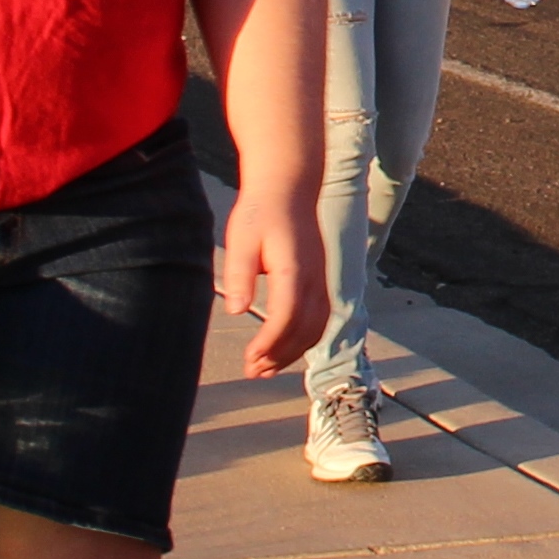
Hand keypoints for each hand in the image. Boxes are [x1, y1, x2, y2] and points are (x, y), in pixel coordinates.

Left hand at [224, 186, 328, 374]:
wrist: (288, 187)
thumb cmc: (260, 212)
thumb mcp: (241, 239)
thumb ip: (239, 274)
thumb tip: (236, 309)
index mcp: (294, 269)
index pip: (286, 317)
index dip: (269, 343)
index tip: (249, 358)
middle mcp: (315, 278)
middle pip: (304, 330)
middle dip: (279, 356)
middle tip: (252, 371)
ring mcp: (322, 279)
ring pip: (316, 328)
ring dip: (292, 352)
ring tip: (266, 368)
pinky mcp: (321, 280)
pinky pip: (321, 319)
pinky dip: (305, 339)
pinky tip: (284, 348)